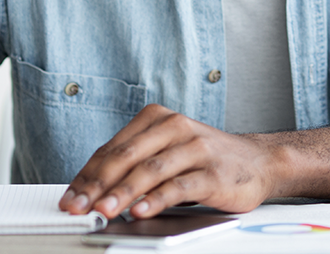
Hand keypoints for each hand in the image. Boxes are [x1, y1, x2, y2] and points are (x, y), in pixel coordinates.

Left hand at [59, 103, 277, 218]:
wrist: (259, 162)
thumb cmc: (205, 159)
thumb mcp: (167, 152)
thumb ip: (134, 166)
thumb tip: (92, 192)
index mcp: (158, 118)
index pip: (113, 149)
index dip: (87, 176)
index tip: (69, 199)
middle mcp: (176, 128)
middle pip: (128, 157)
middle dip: (98, 184)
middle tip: (78, 206)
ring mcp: (196, 148)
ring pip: (151, 170)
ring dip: (123, 192)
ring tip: (103, 210)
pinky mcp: (213, 172)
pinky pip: (180, 186)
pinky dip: (157, 199)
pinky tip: (140, 211)